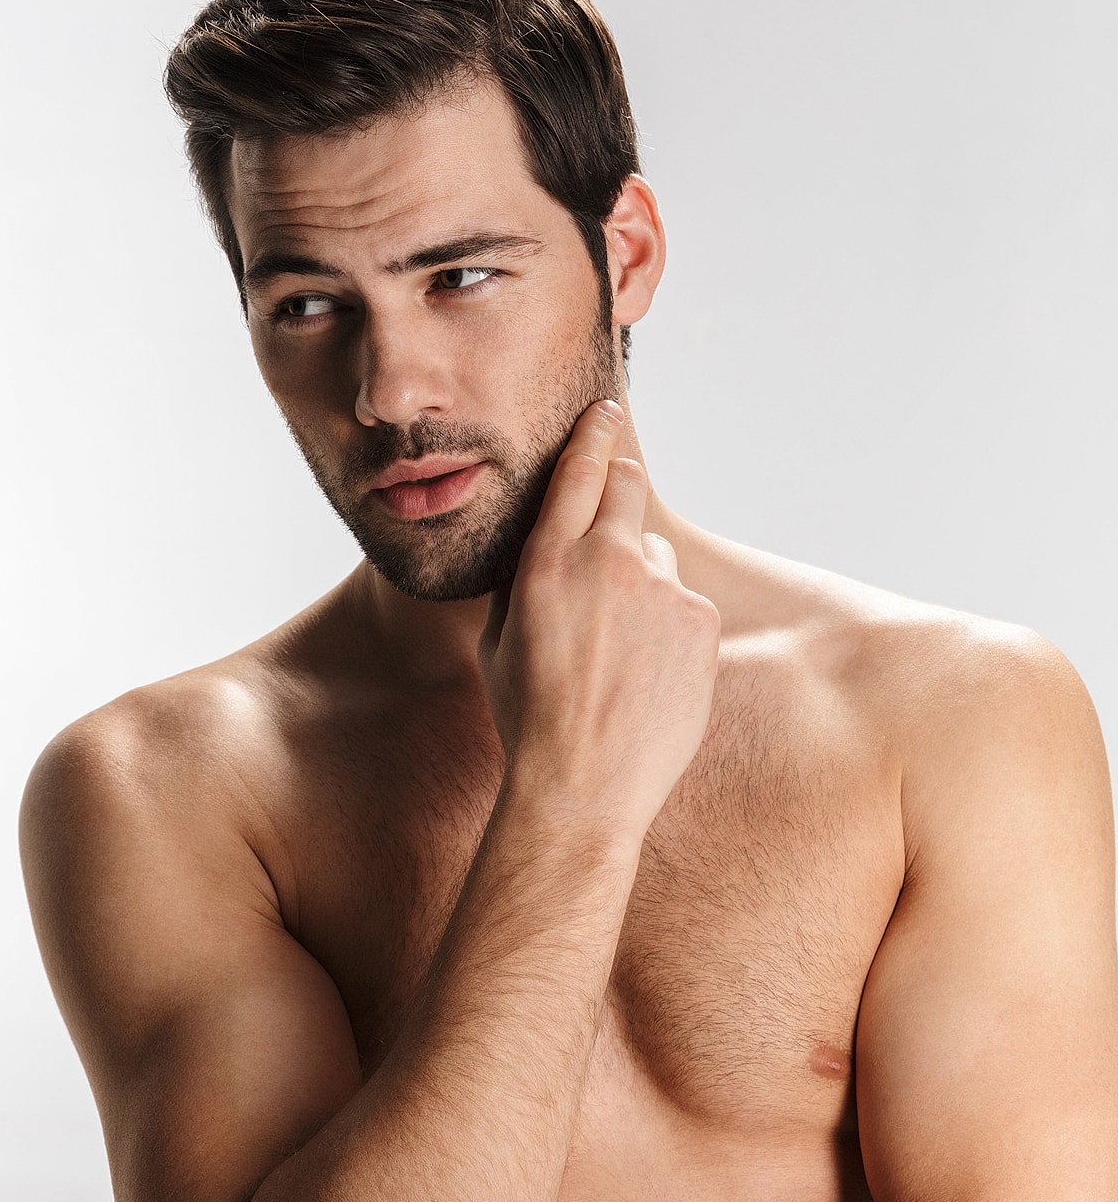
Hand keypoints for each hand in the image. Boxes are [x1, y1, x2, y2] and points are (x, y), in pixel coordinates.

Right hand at [479, 401, 719, 839]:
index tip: (607, 414)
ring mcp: (664, 590)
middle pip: (632, 487)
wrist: (583, 786)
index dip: (596, 433)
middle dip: (623, 491)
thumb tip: (544, 547)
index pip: (581, 467)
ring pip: (659, 558)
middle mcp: (610, 561)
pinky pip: (684, 604)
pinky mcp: (701, 623)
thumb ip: (525, 579)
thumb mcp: (499, 638)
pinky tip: (647, 675)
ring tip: (620, 654)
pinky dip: (670, 627)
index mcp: (548, 560)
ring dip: (642, 582)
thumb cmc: (528, 718)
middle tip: (613, 529)